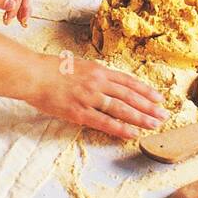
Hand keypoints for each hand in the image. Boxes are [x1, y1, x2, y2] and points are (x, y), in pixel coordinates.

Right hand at [23, 54, 168, 140]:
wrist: (33, 74)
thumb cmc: (51, 69)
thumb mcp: (78, 65)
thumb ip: (94, 74)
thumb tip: (106, 81)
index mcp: (98, 70)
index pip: (128, 82)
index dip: (145, 91)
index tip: (158, 98)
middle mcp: (98, 83)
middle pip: (130, 95)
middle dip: (149, 106)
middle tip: (164, 114)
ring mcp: (89, 97)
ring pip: (121, 108)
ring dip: (140, 117)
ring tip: (155, 124)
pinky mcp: (79, 112)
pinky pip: (104, 121)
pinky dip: (120, 128)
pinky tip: (132, 133)